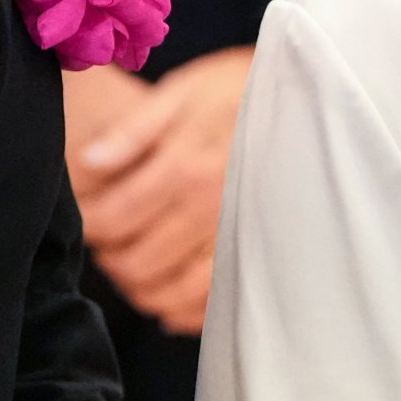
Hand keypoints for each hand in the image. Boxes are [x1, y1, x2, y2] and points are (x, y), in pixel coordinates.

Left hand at [68, 46, 253, 332]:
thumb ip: (133, 129)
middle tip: (109, 244)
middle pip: (138, 262)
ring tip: (136, 267)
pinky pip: (215, 304)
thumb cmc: (245, 89)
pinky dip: (185, 311)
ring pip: (172, 293)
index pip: (112, 219)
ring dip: (144, 288)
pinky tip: (172, 298)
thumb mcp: (186, 89)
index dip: (89, 224)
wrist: (313, 98)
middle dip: (112, 258)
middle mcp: (212, 210)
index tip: (89, 216)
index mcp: (185, 168)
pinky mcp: (263, 255)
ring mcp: (240, 237)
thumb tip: (88, 161)